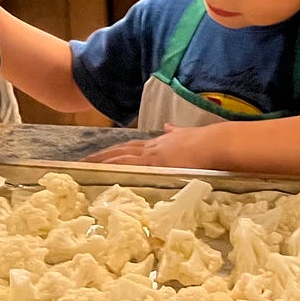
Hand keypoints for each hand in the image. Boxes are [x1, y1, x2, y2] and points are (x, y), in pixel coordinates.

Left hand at [86, 123, 217, 167]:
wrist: (215, 144)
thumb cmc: (208, 144)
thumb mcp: (189, 135)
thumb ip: (177, 132)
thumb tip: (169, 127)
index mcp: (161, 143)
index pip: (133, 147)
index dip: (117, 151)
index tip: (103, 155)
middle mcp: (153, 147)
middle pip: (122, 150)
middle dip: (103, 155)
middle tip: (84, 160)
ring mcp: (152, 156)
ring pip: (120, 157)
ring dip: (102, 161)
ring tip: (85, 165)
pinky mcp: (154, 165)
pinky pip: (128, 167)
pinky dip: (113, 169)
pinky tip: (102, 173)